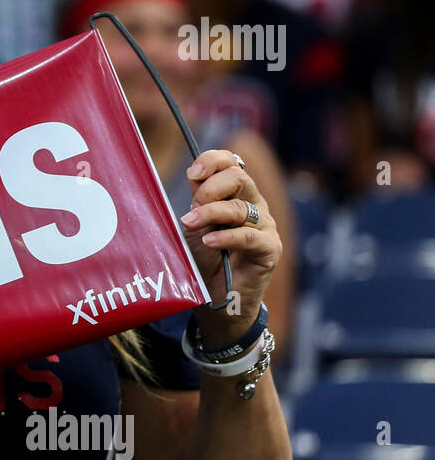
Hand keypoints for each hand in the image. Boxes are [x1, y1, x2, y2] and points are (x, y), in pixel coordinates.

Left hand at [178, 149, 281, 347]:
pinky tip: (209, 242)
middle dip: (211, 187)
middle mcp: (254, 205)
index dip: (213, 161)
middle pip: (239, 178)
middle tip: (192, 207)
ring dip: (211, 213)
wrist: (216, 298)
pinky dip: (226, 237)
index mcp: (236, 194)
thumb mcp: (195, 226)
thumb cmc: (204, 260)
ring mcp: (265, 226)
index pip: (232, 163)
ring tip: (189, 224)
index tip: (193, 172)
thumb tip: (194, 174)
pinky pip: (250, 237)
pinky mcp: (270, 249)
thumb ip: (197, 201)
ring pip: (240, 207)